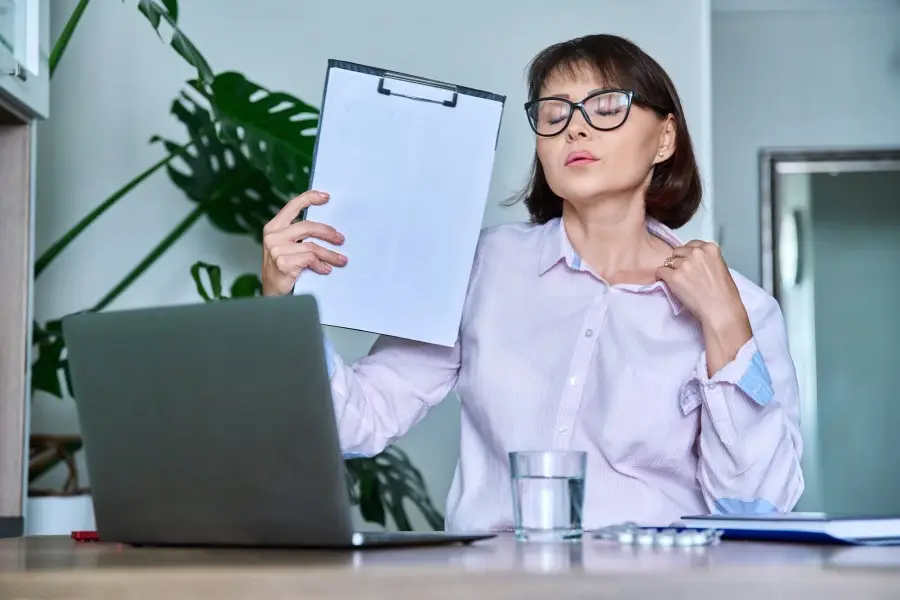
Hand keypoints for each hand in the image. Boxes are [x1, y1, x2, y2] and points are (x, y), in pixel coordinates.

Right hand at [261, 190, 346, 296]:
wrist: (271, 294)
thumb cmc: (282, 269)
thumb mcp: (285, 247)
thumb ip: (297, 235)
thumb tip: (326, 228)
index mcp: (273, 227)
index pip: (292, 206)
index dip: (309, 198)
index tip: (326, 197)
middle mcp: (273, 236)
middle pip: (307, 226)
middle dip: (328, 232)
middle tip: (341, 239)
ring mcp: (276, 249)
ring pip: (312, 246)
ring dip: (330, 254)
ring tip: (341, 260)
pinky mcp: (283, 263)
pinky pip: (310, 259)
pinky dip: (321, 265)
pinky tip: (326, 269)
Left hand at [656, 241, 750, 374]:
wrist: (721, 310)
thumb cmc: (724, 294)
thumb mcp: (720, 268)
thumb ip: (706, 260)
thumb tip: (694, 261)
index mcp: (710, 248)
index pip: (691, 244)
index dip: (688, 255)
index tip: (689, 263)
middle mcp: (696, 253)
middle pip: (677, 251)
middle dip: (678, 261)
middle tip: (683, 275)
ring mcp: (684, 264)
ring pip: (668, 262)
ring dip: (671, 271)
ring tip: (680, 283)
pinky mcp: (674, 277)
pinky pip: (660, 271)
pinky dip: (662, 277)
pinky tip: (670, 284)